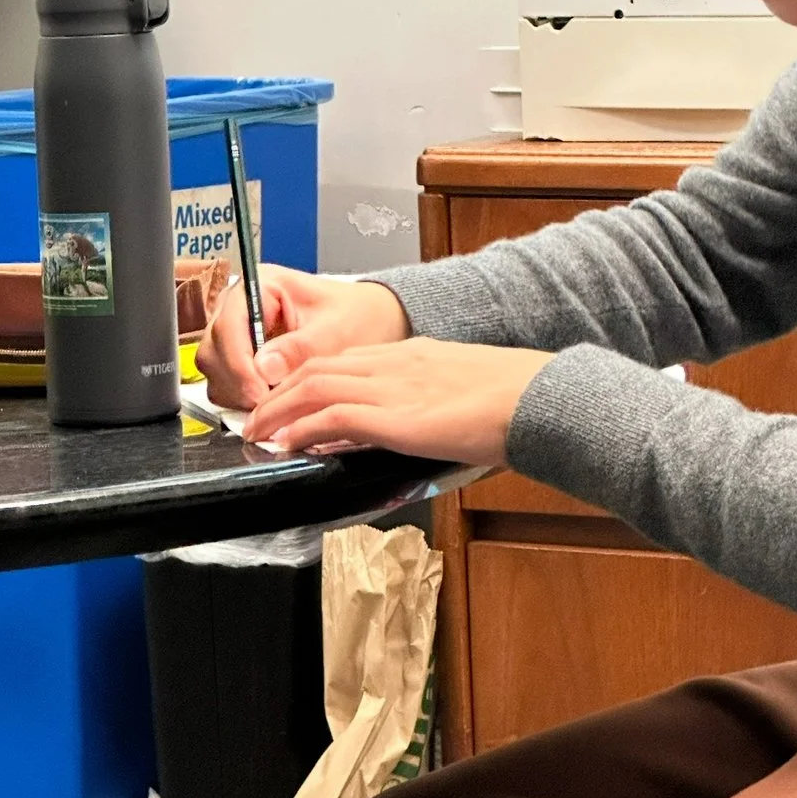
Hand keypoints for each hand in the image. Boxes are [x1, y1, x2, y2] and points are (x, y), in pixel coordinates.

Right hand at [195, 268, 408, 409]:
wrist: (370, 322)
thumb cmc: (356, 315)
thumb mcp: (336, 331)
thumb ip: (300, 349)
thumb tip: (264, 369)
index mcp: (260, 285)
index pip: (229, 324)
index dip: (238, 363)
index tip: (260, 392)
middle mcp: (240, 306)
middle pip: (214, 350)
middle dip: (237, 382)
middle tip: (268, 404)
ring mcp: (237, 332)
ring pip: (215, 370)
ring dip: (238, 393)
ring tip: (275, 402)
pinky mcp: (240, 356)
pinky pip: (227, 382)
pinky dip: (243, 397)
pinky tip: (271, 401)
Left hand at [242, 337, 554, 463]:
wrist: (538, 398)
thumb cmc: (516, 399)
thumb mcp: (466, 389)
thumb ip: (434, 402)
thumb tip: (424, 426)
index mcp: (413, 354)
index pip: (344, 359)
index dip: (308, 377)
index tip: (289, 397)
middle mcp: (396, 363)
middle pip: (319, 367)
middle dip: (281, 392)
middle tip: (259, 416)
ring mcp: (394, 388)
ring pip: (315, 387)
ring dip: (279, 410)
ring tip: (259, 432)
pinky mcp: (396, 418)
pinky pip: (334, 417)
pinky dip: (303, 429)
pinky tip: (288, 443)